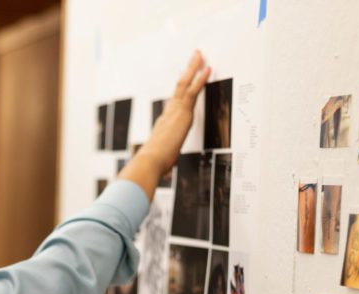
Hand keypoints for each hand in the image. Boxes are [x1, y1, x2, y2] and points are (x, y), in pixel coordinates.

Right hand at [140, 50, 209, 172]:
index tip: (185, 82)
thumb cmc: (153, 165)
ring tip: (200, 54)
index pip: (174, 105)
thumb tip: (161, 174)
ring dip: (193, 68)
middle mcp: (168, 114)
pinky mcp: (183, 112)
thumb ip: (163, 163)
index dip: (180, 92)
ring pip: (185, 84)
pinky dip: (201, 79)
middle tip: (194, 58)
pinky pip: (193, 91)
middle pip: (178, 88)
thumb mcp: (161, 162)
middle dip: (187, 72)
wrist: (150, 161)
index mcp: (163, 125)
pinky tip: (208, 68)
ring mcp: (175, 111)